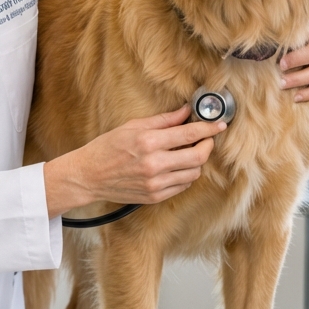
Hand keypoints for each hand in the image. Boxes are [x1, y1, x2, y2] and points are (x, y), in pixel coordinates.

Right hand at [43, 105, 225, 218]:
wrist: (89, 176)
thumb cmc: (107, 148)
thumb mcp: (132, 127)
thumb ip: (162, 121)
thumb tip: (185, 112)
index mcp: (148, 142)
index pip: (188, 134)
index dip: (208, 129)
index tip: (218, 124)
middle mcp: (153, 164)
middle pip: (198, 157)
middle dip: (207, 146)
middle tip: (207, 139)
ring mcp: (155, 183)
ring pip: (193, 173)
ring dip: (197, 162)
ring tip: (189, 152)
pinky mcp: (154, 196)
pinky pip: (182, 186)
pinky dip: (185, 175)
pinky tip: (177, 166)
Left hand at [280, 7, 308, 102]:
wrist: (308, 31)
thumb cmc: (294, 25)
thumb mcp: (290, 21)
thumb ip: (284, 26)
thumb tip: (264, 35)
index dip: (297, 46)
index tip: (280, 56)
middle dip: (298, 62)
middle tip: (280, 67)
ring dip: (302, 80)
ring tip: (283, 84)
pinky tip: (296, 97)